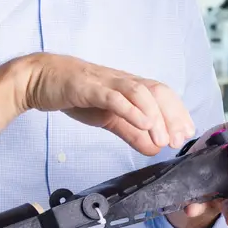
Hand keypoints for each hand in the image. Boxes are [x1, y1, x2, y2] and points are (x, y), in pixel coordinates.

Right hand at [12, 54, 193, 156]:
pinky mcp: (89, 87)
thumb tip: (154, 148)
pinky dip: (131, 109)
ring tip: (163, 138)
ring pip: (140, 93)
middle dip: (173, 116)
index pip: (163, 96)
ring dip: (155, 116)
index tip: (187, 134)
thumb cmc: (75, 94)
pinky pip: (113, 96)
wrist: (39, 79)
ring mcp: (107, 82)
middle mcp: (123, 81)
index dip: (178, 113)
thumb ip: (131, 132)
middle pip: (158, 92)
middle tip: (179, 140)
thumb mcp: (108, 117)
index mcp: (130, 87)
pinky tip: (142, 122)